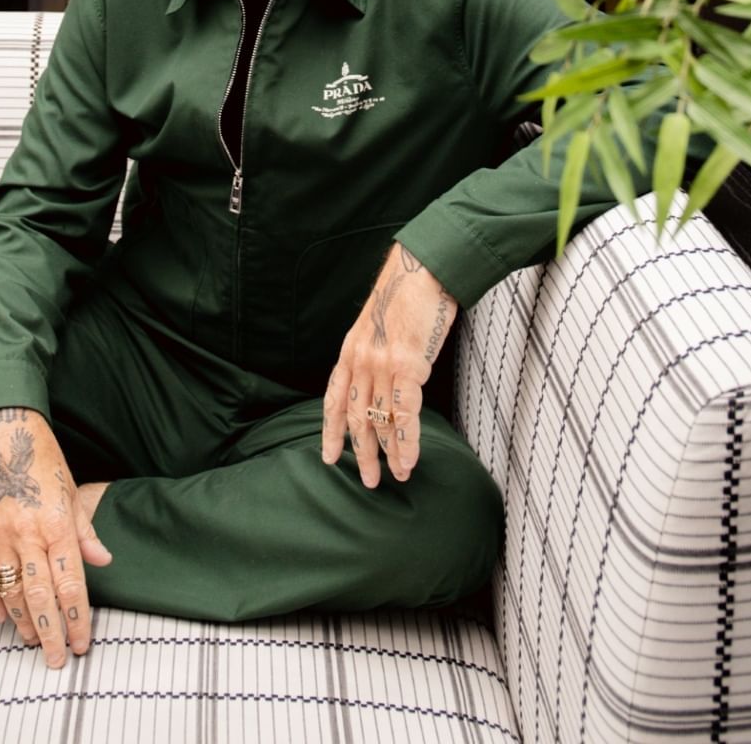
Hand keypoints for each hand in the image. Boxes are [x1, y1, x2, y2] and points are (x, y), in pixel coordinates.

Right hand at [0, 407, 111, 668]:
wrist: (4, 429)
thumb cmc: (42, 458)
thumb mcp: (72, 490)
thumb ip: (85, 531)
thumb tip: (103, 560)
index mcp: (57, 523)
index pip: (70, 583)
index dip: (77, 619)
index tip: (80, 644)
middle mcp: (27, 532)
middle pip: (40, 596)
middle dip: (50, 633)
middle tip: (55, 659)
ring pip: (10, 591)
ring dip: (22, 622)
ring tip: (32, 640)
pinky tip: (1, 617)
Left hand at [321, 243, 456, 487]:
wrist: (422, 270)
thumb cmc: (406, 295)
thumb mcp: (377, 324)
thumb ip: (373, 352)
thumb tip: (382, 379)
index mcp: (350, 351)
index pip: (333, 398)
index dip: (330, 431)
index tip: (329, 456)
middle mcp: (360, 360)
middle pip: (354, 417)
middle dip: (361, 452)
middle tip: (367, 479)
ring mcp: (381, 364)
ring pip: (380, 421)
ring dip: (388, 454)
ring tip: (397, 476)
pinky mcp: (406, 366)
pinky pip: (403, 415)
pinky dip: (407, 443)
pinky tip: (409, 461)